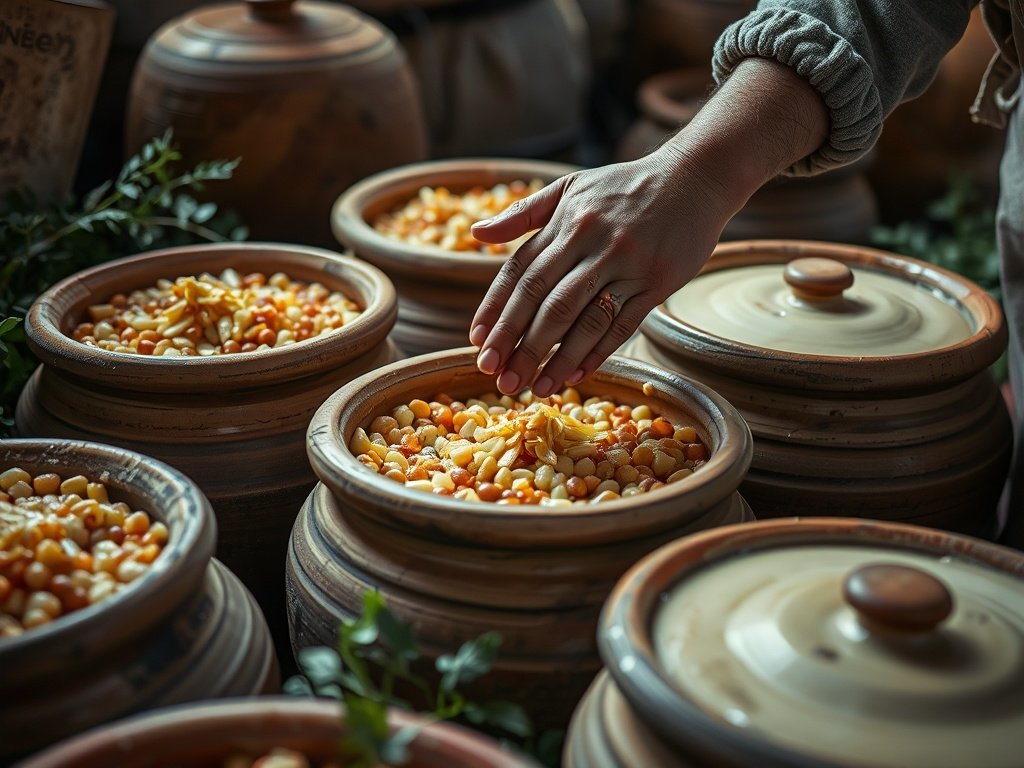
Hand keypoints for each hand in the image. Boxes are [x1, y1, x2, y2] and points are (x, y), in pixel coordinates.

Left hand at [468, 57, 828, 397]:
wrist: (694, 177)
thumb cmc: (624, 187)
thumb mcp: (570, 187)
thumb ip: (523, 214)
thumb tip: (475, 234)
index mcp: (565, 221)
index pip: (520, 272)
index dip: (496, 309)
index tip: (478, 342)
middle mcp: (592, 242)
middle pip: (545, 301)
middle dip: (517, 343)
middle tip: (497, 376)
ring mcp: (626, 263)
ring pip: (582, 319)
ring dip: (555, 358)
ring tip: (534, 388)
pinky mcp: (657, 282)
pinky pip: (622, 324)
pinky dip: (597, 352)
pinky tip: (575, 376)